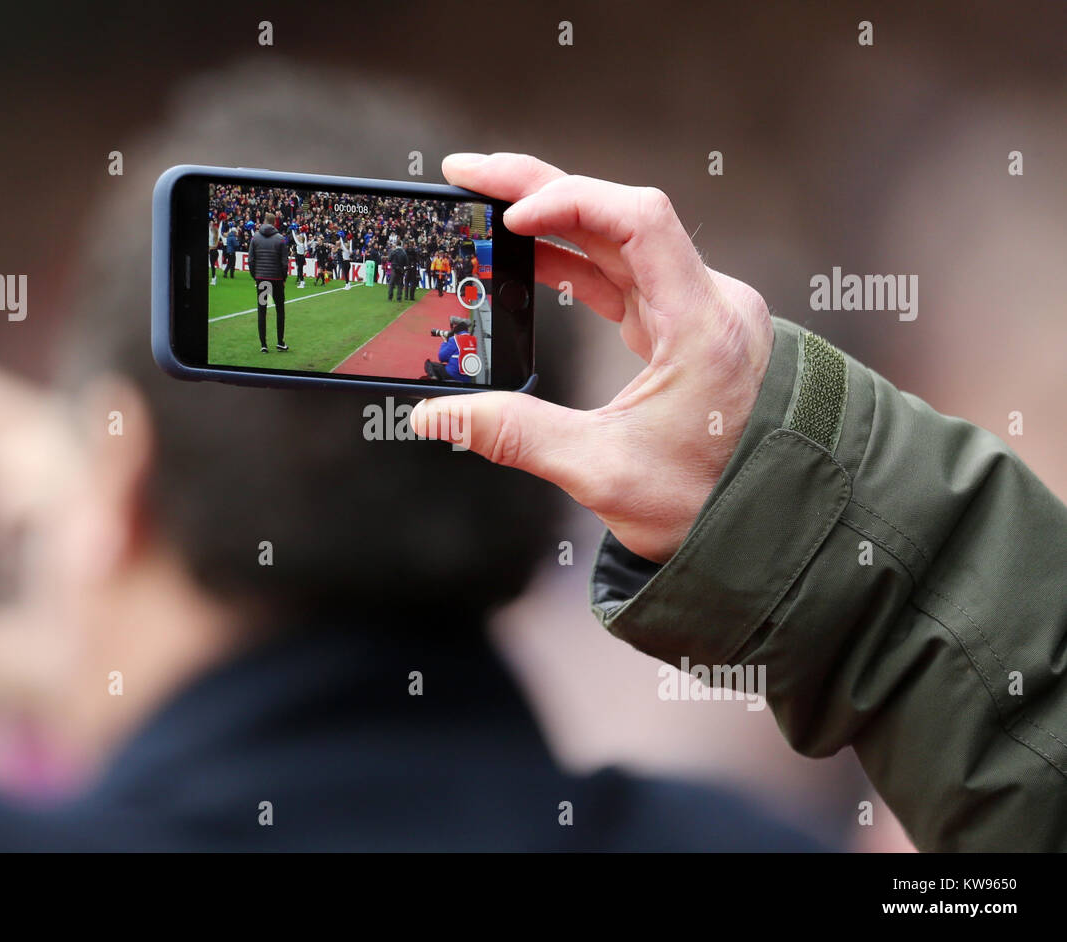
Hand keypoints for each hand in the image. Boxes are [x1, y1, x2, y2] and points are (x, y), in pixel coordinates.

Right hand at [411, 153, 774, 563]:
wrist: (762, 530)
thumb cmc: (704, 503)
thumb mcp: (602, 472)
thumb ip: (515, 436)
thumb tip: (438, 417)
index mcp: (704, 326)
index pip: (640, 222)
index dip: (570, 202)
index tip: (509, 217)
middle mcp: (709, 303)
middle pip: (620, 215)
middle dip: (540, 190)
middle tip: (468, 177)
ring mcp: (698, 311)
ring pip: (618, 239)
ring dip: (552, 221)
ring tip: (485, 210)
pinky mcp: (682, 328)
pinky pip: (622, 273)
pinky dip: (572, 260)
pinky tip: (529, 258)